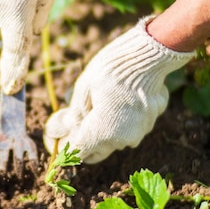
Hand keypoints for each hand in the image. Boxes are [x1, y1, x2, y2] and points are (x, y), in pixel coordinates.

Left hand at [44, 17, 194, 162]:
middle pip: (97, 152)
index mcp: (101, 134)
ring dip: (102, 131)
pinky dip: (119, 121)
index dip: (66, 147)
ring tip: (95, 106)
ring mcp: (139, 132)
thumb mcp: (82, 90)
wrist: (148, 56)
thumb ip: (73, 115)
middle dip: (84, 142)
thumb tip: (60, 130)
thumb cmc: (110, 71)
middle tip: (74, 123)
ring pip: (114, 141)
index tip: (59, 137)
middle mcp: (121, 140)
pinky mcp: (150, 122)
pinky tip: (115, 101)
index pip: (78, 153)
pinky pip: (129, 128)